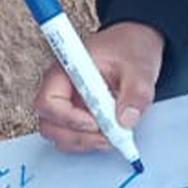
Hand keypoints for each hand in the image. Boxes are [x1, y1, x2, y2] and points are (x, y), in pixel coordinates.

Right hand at [35, 21, 164, 152]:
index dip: (68, 118)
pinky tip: (110, 135)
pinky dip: (89, 142)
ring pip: (59, 135)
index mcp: (66, 69)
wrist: (135, 44)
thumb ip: (136, 92)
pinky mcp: (78, 114)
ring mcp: (68, 103)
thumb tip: (126, 120)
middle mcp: (61, 88)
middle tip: (107, 136)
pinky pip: (73, 136)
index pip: (48, 101)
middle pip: (49, 124)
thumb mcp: (139, 67)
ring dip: (84, 142)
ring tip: (112, 137)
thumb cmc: (130, 48)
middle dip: (77, 136)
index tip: (95, 122)